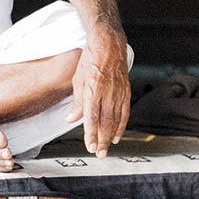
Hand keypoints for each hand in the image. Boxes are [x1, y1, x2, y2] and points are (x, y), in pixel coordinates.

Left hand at [69, 32, 129, 157]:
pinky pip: (125, 113)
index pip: (91, 118)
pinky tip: (116, 135)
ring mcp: (118, 93)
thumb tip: (72, 120)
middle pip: (105, 122)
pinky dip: (121, 126)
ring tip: (106, 148)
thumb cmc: (90, 60)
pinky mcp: (126, 92)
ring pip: (115, 120)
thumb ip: (77, 103)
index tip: (89, 146)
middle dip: (101, 140)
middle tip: (98, 153)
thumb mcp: (78, 80)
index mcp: (92, 90)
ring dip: (110, 136)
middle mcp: (107, 93)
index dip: (91, 134)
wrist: (108, 45)